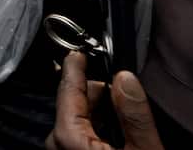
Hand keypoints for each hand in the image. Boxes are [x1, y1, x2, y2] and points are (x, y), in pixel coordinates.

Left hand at [47, 51, 163, 149]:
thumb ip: (134, 116)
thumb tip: (126, 79)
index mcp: (69, 137)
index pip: (69, 90)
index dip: (76, 67)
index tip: (78, 53)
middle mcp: (58, 145)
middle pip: (73, 104)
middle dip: (96, 92)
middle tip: (119, 87)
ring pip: (75, 119)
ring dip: (96, 110)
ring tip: (121, 110)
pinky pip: (77, 136)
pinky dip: (94, 126)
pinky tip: (114, 131)